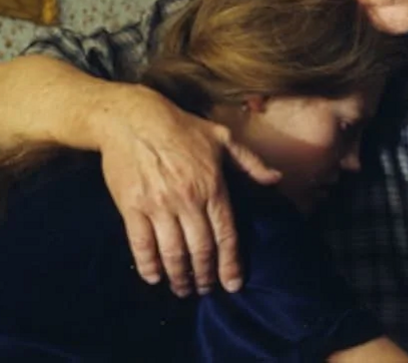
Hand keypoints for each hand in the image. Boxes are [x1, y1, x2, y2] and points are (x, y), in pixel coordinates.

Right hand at [93, 83, 280, 296]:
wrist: (132, 118)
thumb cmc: (181, 127)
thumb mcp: (222, 138)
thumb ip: (250, 162)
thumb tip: (276, 179)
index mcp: (212, 186)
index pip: (226, 234)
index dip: (231, 264)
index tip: (233, 284)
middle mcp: (187, 200)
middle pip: (200, 250)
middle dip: (206, 276)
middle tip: (207, 289)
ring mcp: (158, 205)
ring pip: (172, 252)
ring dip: (179, 277)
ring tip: (183, 289)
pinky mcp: (131, 207)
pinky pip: (141, 244)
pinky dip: (149, 265)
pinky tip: (154, 277)